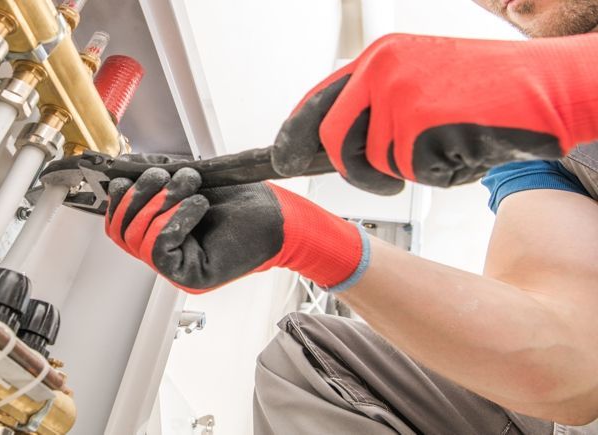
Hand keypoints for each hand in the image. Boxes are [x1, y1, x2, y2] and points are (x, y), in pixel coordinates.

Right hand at [105, 165, 368, 292]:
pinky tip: (199, 205)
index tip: (135, 174)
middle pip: (121, 232)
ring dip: (160, 204)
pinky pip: (160, 249)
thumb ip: (160, 184)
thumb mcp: (193, 185)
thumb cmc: (245, 202)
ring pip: (138, 240)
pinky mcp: (191, 278)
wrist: (282, 218)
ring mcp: (176, 270)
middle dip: (139, 196)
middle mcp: (166, 256)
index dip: (119, 198)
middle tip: (165, 175)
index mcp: (162, 235)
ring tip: (190, 185)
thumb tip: (126, 171)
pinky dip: (175, 220)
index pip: (118, 225)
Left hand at [272, 33, 597, 194]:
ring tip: (451, 142)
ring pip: (378, 163)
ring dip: (412, 169)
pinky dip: (441, 173)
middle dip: (355, 172)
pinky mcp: (423, 125)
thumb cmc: (491, 89)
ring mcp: (400, 96)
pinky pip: (414, 172)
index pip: (317, 101)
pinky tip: (468, 147)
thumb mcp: (423, 77)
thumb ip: (378, 101)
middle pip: (335, 142)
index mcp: (379, 56)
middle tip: (384, 182)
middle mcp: (382, 71)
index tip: (282, 158)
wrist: (548, 87)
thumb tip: (335, 141)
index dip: (295, 134)